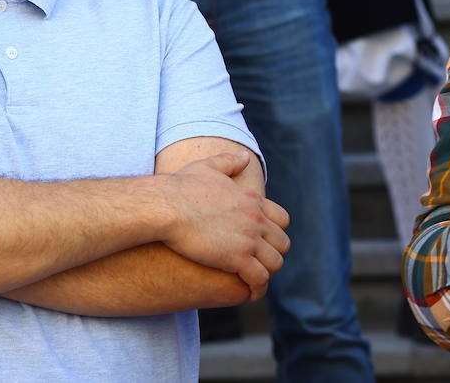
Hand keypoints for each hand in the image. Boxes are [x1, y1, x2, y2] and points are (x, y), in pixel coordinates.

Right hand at [159, 151, 290, 299]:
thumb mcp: (208, 167)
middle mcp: (256, 219)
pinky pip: (259, 279)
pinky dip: (258, 288)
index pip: (281, 219)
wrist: (166, 206)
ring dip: (267, 273)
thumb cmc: (180, 187)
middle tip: (260, 264)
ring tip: (255, 281)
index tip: (264, 241)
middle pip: (282, 242)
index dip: (275, 232)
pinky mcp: (237, 259)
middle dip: (273, 254)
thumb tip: (244, 156)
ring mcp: (249, 239)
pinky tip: (250, 293)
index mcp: (251, 200)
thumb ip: (229, 161)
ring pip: (275, 262)